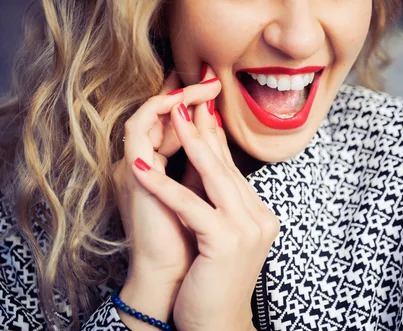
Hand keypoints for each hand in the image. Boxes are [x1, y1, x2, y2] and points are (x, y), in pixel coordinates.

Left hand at [130, 68, 279, 330]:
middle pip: (226, 164)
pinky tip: (143, 167)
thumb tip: (204, 168)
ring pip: (213, 176)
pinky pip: (191, 204)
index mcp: (258, 215)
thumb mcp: (218, 236)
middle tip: (188, 95)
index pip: (232, 167)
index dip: (214, 136)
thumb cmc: (212, 282)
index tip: (199, 108)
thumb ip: (216, 202)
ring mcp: (247, 228)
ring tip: (172, 113)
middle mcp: (259, 217)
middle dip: (204, 127)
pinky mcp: (226, 240)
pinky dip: (164, 184)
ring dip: (189, 141)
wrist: (218, 324)